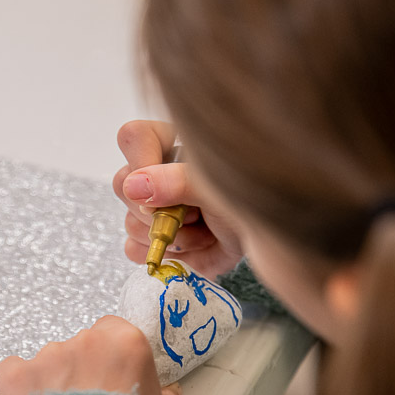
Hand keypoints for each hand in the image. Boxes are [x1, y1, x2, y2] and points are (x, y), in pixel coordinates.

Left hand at [0, 316, 198, 394]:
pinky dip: (23, 390)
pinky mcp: (15, 377)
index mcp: (126, 343)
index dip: (116, 358)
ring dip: (56, 383)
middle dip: (86, 370)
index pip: (116, 332)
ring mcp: (47, 357)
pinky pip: (15, 373)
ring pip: (51, 362)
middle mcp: (85, 342)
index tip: (117, 379)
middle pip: (83, 346)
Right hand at [113, 120, 243, 278]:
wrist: (272, 238)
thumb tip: (133, 186)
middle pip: (123, 185)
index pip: (133, 138)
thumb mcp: (219, 184)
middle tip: (197, 215)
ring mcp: (154, 209)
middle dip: (161, 211)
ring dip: (172, 238)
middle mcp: (158, 173)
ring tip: (207, 232)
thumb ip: (178, 181)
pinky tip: (195, 248)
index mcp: (174, 144)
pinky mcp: (156, 241)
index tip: (165, 190)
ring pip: (130, 224)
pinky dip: (165, 256)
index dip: (142, 164)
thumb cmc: (253, 198)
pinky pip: (134, 251)